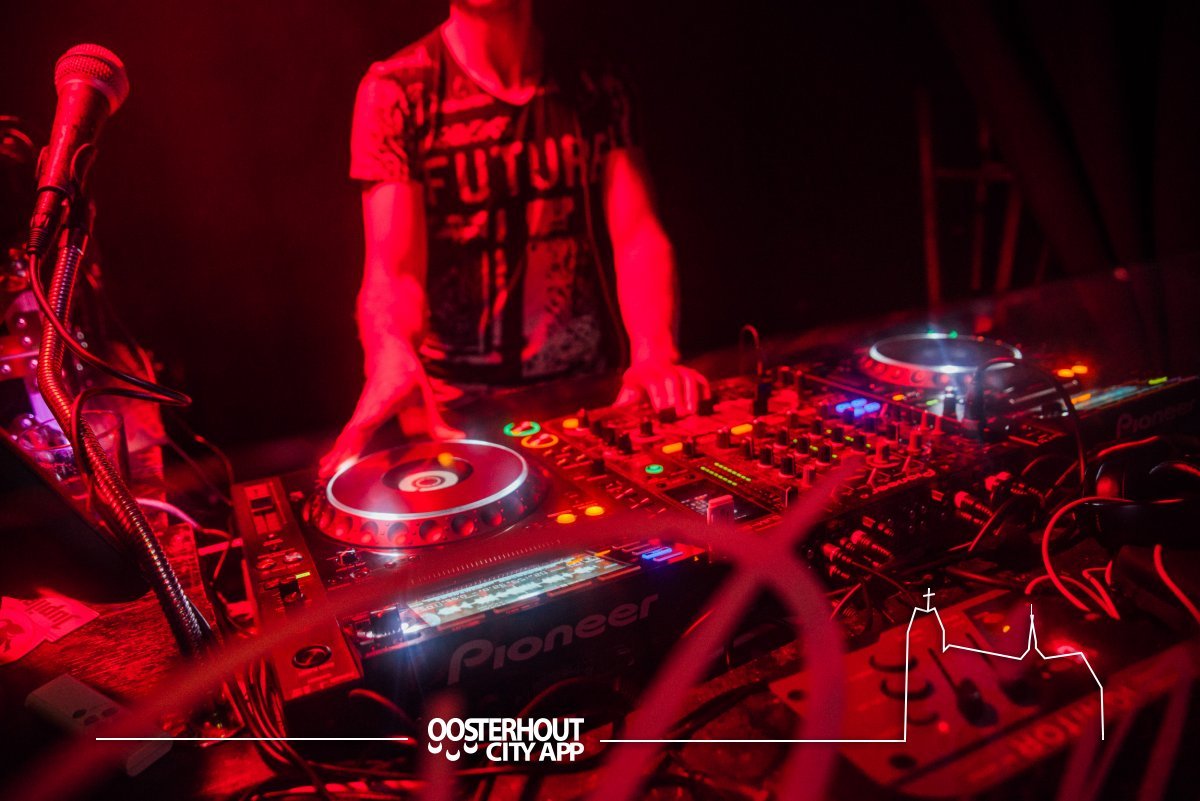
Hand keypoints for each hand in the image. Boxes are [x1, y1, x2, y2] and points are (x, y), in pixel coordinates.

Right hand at [319, 374, 463, 478]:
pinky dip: (341, 446)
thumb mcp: (425, 394)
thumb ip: (438, 420)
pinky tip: (333, 460)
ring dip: (336, 453)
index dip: (355, 439)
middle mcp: (367, 408)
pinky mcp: (361, 414)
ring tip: (324, 472)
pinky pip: (350, 433)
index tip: (347, 452)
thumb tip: (457, 438)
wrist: (387, 350)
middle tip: (327, 473)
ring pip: (347, 435)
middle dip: (340, 454)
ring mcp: (362, 411)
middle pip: (351, 434)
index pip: (365, 422)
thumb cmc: (405, 371)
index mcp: (381, 402)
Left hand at [615, 361, 709, 415]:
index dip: (657, 394)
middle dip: (677, 396)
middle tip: (679, 414)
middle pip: (672, 379)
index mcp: (646, 371)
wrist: (654, 355)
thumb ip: (627, 397)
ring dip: (692, 395)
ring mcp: (680, 369)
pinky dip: (704, 391)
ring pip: (688, 378)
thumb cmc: (640, 378)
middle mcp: (665, 368)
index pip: (652, 381)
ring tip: (693, 412)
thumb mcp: (630, 384)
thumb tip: (618, 408)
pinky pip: (700, 380)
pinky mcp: (692, 373)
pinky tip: (705, 404)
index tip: (660, 410)